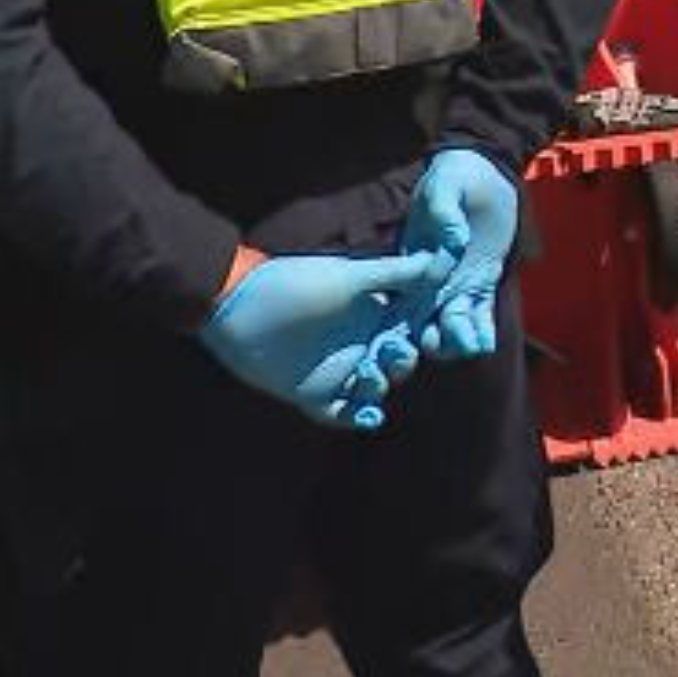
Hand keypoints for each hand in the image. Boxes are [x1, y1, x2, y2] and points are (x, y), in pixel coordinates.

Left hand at [197, 248, 448, 430]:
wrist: (237, 308)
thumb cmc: (294, 284)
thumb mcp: (349, 276)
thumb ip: (394, 273)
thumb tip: (440, 258)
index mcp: (370, 313)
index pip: (409, 329)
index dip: (423, 333)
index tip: (433, 333)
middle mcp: (357, 343)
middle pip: (395, 362)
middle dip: (401, 361)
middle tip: (393, 353)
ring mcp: (336, 370)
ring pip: (373, 389)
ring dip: (378, 387)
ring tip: (369, 376)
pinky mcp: (313, 394)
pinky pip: (342, 414)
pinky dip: (358, 418)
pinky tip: (369, 416)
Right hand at [399, 147, 519, 360]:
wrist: (485, 176)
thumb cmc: (456, 177)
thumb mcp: (446, 185)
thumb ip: (445, 210)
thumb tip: (453, 241)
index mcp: (407, 263)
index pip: (393, 299)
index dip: (391, 325)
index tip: (399, 337)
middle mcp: (425, 283)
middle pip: (416, 324)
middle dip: (422, 342)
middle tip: (435, 345)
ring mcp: (453, 288)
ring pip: (447, 328)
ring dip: (453, 342)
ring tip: (467, 343)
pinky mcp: (479, 287)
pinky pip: (478, 318)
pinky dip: (480, 334)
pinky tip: (485, 342)